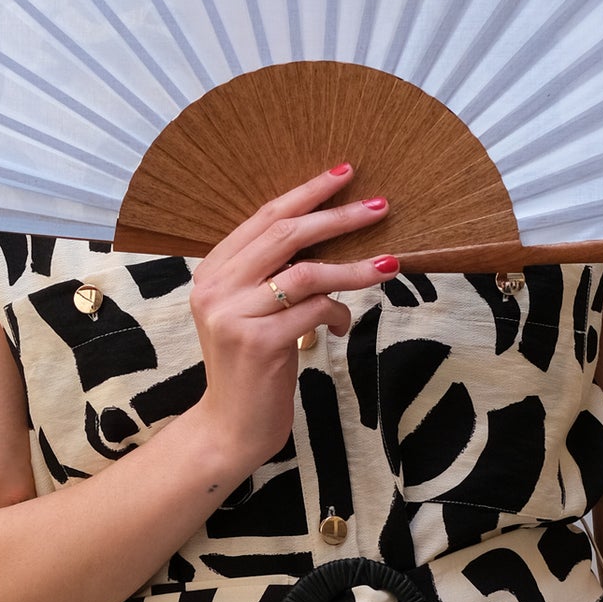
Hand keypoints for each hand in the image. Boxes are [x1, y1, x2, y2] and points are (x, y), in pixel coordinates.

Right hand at [182, 166, 395, 485]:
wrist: (230, 427)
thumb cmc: (250, 368)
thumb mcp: (250, 312)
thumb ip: (270, 276)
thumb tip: (328, 234)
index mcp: (212, 272)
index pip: (264, 218)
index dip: (306, 193)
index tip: (343, 174)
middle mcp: (216, 288)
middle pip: (286, 234)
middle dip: (338, 216)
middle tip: (380, 205)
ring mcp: (235, 314)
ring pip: (308, 272)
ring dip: (355, 268)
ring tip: (390, 264)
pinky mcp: (260, 342)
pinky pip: (315, 310)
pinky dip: (338, 314)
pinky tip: (339, 326)